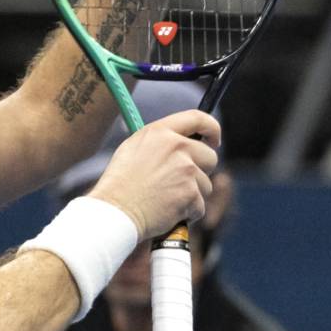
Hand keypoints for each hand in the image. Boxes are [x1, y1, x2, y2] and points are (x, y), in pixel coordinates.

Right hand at [87, 109, 219, 239]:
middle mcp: (176, 147)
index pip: (198, 118)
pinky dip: (188, 212)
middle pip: (210, 156)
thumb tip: (183, 143)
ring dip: (192, 194)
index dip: (212, 129)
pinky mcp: (191, 194)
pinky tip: (167, 211)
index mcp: (160, 132)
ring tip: (165, 199)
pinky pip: (200, 205)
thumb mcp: (133, 149)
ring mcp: (186, 170)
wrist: (116, 211)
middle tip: (181, 181)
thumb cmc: (119, 184)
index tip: (213, 140)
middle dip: (200, 170)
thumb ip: (160, 141)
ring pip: (206, 184)